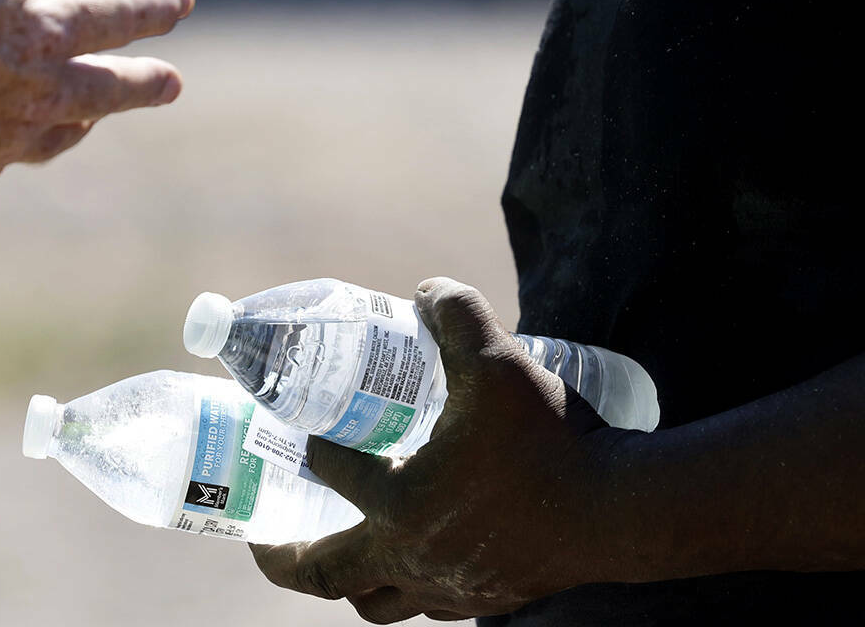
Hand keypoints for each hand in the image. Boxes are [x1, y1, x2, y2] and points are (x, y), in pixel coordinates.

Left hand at [250, 277, 619, 621]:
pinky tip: (415, 557)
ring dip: (346, 579)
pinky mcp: (486, 601)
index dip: (310, 444)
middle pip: (325, 573)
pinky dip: (407, 587)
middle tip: (264, 536)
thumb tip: (426, 291)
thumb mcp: (499, 362)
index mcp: (399, 503)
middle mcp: (412, 557)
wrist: (621, 511)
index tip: (304, 427)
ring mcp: (449, 588)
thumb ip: (457, 314)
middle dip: (283, 558)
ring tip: (336, 550)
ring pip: (374, 603)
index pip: (330, 472)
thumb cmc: (552, 440)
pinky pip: (427, 608)